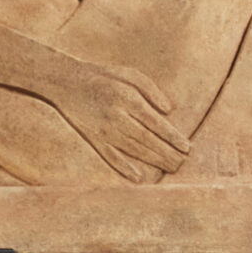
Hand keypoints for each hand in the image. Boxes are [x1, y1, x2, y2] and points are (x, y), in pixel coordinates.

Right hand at [50, 59, 189, 182]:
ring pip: (133, 150)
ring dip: (154, 161)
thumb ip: (151, 90)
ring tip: (171, 167)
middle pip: (147, 140)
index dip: (172, 137)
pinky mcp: (92, 139)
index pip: (156, 123)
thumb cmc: (103, 76)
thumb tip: (169, 111)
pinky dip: (124, 168)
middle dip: (167, 153)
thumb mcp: (129, 73)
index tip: (187, 147)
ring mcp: (103, 130)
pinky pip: (110, 157)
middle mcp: (116, 117)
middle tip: (183, 163)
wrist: (65, 82)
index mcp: (127, 99)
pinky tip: (138, 178)